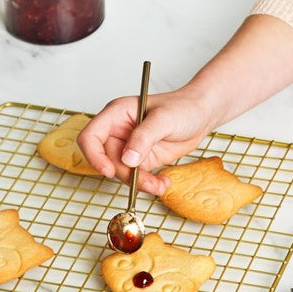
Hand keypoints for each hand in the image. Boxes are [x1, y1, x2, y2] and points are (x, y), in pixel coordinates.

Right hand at [78, 90, 213, 195]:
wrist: (202, 114)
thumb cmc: (184, 106)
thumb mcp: (164, 118)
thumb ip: (144, 136)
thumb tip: (127, 158)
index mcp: (117, 114)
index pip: (90, 136)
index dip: (94, 155)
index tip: (108, 170)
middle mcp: (119, 131)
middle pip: (106, 160)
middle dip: (124, 174)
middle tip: (146, 180)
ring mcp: (129, 147)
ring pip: (121, 173)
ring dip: (139, 183)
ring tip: (160, 184)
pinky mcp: (141, 160)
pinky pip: (135, 178)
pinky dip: (147, 185)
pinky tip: (162, 183)